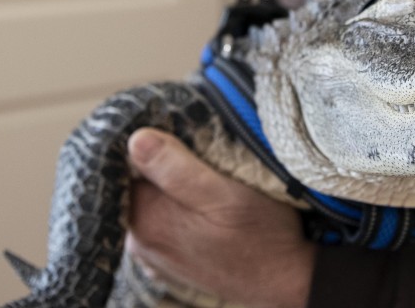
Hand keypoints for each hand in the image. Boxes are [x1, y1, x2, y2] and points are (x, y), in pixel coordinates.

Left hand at [126, 128, 314, 307]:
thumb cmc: (263, 236)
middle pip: (138, 183)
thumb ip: (176, 169)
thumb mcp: (227, 193)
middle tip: (200, 155)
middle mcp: (142, 241)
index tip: (179, 134)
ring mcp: (155, 254)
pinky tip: (207, 204)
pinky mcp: (172, 259)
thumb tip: (134, 139)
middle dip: (163, 163)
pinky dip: (180, 205)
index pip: (126, 166)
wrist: (288, 280)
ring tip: (209, 179)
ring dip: (174, 184)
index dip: (151, 143)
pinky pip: (164, 219)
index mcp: (147, 220)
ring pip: (153, 200)